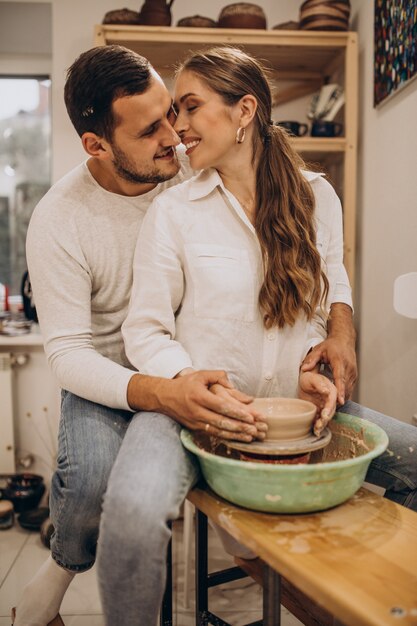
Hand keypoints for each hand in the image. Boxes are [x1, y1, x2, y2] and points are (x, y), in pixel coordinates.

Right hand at [140, 370, 266, 441]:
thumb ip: (218, 376)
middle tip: (255, 429)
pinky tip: (237, 438)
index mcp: (199, 396)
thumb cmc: (185, 384)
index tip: (250, 416)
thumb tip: (233, 386)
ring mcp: (195, 421)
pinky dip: (226, 437)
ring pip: (218, 430)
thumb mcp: (201, 375)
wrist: (164, 397)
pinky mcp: (194, 428)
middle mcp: (196, 411)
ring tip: (250, 436)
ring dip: (235, 434)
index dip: (236, 412)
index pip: (220, 406)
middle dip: (239, 426)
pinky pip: (213, 434)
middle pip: (221, 421)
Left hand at [299, 370, 336, 435]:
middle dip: (326, 419)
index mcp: (331, 390)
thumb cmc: (309, 378)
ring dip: (322, 424)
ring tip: (316, 430)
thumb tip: (326, 391)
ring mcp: (326, 406)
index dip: (329, 408)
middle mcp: (331, 399)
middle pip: (331, 411)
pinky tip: (315, 431)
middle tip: (319, 424)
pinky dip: (318, 425)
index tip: (325, 415)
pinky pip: (321, 419)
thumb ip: (319, 384)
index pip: (332, 400)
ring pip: (327, 417)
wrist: (304, 382)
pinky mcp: (321, 411)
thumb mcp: (312, 379)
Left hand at [300, 336, 356, 405]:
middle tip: (331, 411)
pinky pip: (350, 388)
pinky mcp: (354, 376)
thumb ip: (311, 359)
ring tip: (333, 409)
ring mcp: (353, 373)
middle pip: (346, 387)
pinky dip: (345, 395)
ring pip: (349, 389)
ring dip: (343, 398)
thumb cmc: (331, 345)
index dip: (340, 390)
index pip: (340, 378)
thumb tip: (304, 369)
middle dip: (340, 399)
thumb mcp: (319, 349)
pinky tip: (337, 402)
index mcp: (340, 362)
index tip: (339, 401)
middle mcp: (349, 368)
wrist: (344, 340)